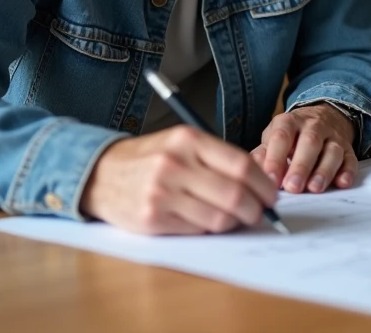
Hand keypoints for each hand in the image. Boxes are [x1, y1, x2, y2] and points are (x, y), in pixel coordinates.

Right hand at [81, 126, 276, 234]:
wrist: (100, 173)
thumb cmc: (150, 157)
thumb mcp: (181, 142)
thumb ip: (216, 158)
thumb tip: (258, 184)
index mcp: (188, 139)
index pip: (242, 165)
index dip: (264, 185)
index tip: (271, 195)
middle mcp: (175, 164)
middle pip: (235, 195)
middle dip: (256, 210)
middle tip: (259, 213)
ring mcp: (162, 193)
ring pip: (219, 218)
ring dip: (234, 223)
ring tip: (234, 218)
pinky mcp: (152, 219)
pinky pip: (197, 230)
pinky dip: (210, 229)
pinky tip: (207, 220)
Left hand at [252, 103, 356, 193]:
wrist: (324, 117)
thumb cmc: (290, 136)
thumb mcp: (272, 139)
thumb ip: (262, 155)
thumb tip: (254, 172)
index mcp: (289, 122)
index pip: (281, 137)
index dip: (275, 158)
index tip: (270, 179)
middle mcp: (313, 126)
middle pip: (310, 142)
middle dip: (301, 166)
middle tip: (292, 187)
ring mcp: (333, 136)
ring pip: (332, 151)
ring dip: (324, 170)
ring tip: (314, 188)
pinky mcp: (348, 149)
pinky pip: (351, 159)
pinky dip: (347, 171)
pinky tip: (342, 183)